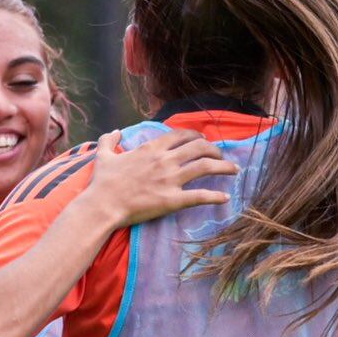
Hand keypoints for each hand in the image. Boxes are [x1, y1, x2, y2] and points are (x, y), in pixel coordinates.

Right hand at [81, 130, 236, 227]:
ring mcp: (170, 179)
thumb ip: (109, 140)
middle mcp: (165, 160)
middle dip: (215, 149)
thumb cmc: (103, 182)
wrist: (103, 205)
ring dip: (224, 166)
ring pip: (205, 167)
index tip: (204, 141)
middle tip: (223, 156)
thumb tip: (114, 131)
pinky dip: (215, 197)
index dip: (197, 136)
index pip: (182, 135)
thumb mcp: (104, 155)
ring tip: (234, 170)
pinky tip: (226, 198)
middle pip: (199, 147)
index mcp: (152, 148)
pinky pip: (199, 196)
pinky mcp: (172, 200)